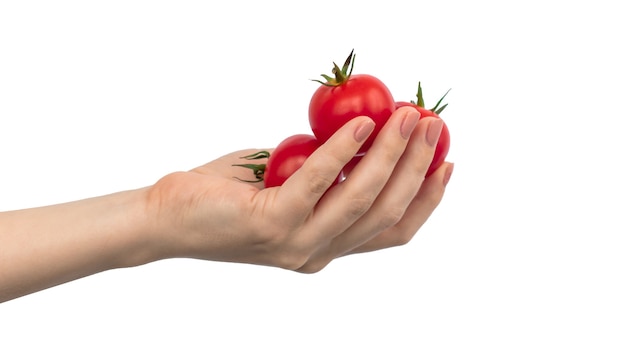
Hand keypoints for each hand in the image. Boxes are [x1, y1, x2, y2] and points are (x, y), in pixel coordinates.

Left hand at [144, 106, 453, 272]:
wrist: (167, 220)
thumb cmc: (226, 197)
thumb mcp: (287, 187)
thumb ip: (325, 175)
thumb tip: (360, 135)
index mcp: (325, 249)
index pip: (391, 231)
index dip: (425, 198)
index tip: (445, 162)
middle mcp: (317, 254)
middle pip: (385, 212)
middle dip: (415, 166)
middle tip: (430, 125)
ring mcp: (296, 244)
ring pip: (361, 198)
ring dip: (391, 153)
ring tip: (407, 116)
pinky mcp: (271, 224)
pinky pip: (319, 180)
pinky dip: (343, 149)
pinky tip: (360, 123)